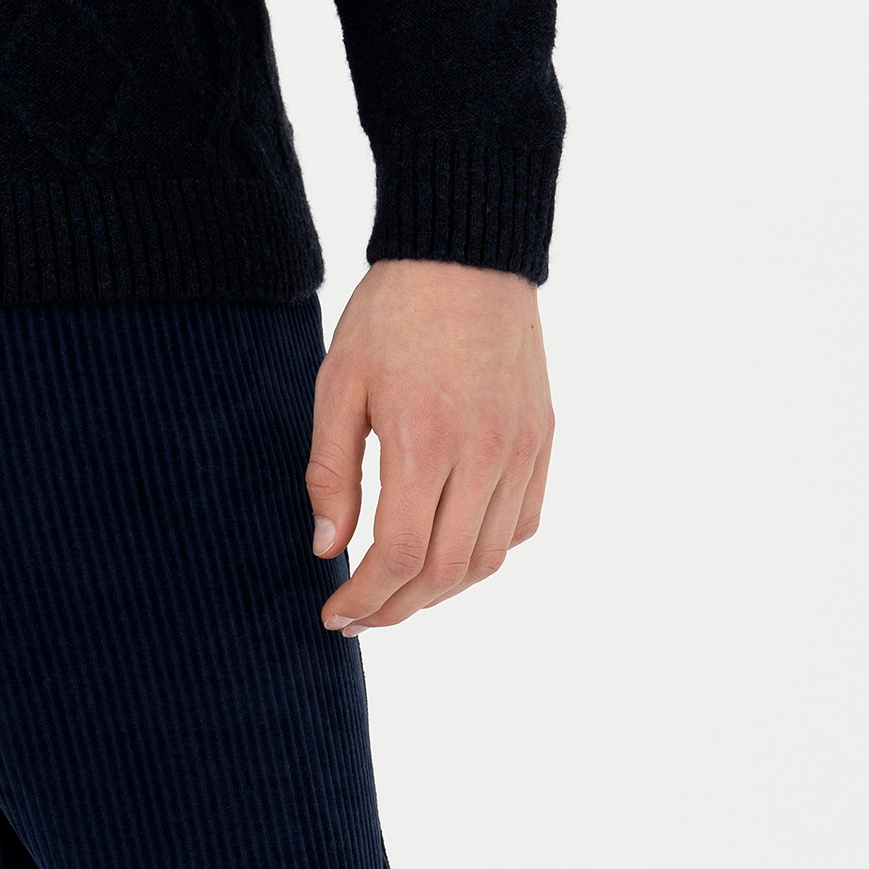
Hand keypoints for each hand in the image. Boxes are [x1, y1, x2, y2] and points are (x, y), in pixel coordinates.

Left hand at [308, 258, 551, 633]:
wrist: (464, 252)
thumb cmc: (392, 311)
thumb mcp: (339, 381)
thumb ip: (331, 470)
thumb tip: (327, 547)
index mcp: (425, 441)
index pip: (400, 556)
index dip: (366, 599)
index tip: (334, 615)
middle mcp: (484, 456)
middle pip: (447, 572)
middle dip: (398, 608)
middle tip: (359, 616)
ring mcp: (521, 450)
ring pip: (489, 558)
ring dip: (442, 590)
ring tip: (399, 591)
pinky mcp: (542, 440)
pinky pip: (523, 523)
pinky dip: (486, 553)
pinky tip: (451, 549)